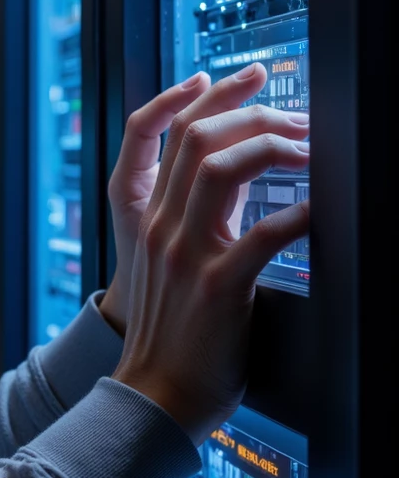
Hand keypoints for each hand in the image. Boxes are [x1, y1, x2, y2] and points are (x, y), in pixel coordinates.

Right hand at [111, 62, 309, 444]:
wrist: (154, 397)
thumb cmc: (176, 337)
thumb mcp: (176, 265)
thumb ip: (201, 223)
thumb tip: (253, 182)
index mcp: (154, 218)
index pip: (178, 131)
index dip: (218, 97)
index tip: (254, 80)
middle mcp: (165, 227)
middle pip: (201, 136)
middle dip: (258, 113)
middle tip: (303, 117)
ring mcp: (188, 255)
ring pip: (223, 168)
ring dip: (277, 149)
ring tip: (314, 151)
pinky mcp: (219, 288)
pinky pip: (264, 236)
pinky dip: (300, 214)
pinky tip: (325, 208)